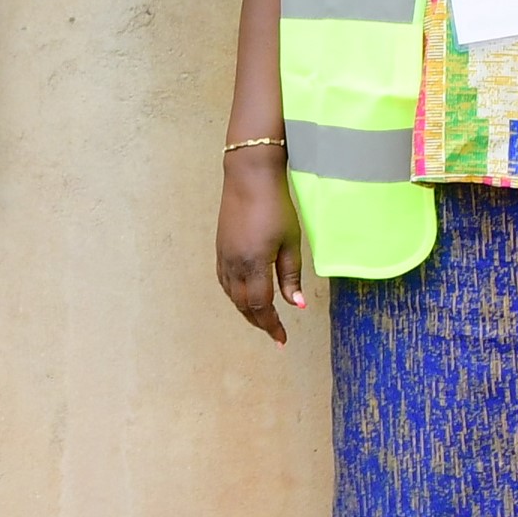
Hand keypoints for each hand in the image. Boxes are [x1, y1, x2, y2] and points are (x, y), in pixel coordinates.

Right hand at [215, 150, 311, 339]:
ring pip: (231, 296)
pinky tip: (244, 295)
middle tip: (275, 332)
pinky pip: (224, 282)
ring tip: (262, 318)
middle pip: (244, 305)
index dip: (271, 325)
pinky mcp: (220, 248)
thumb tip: (296, 305)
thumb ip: (291, 276)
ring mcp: (224, 256)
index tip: (282, 339)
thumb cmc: (275, 206)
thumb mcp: (291, 242)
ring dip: (246, 310)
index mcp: (254, 265)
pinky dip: (235, 295)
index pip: (261, 306)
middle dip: (260, 322)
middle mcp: (234, 265)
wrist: (249, 177)